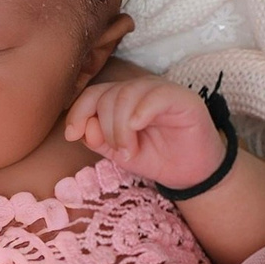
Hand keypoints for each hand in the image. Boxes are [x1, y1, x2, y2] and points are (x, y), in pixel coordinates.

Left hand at [64, 76, 223, 193]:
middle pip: (107, 95)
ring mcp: (160, 91)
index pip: (92, 94)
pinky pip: (154, 96)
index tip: (72, 134)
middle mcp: (139, 90)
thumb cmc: (157, 158)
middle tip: (121, 152)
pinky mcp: (182, 98)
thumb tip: (82, 128)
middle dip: (106, 128)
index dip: (78, 112)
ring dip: (121, 128)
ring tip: (131, 150)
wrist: (192, 173)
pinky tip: (138, 128)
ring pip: (126, 95)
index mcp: (122, 100)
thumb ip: (98, 140)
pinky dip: (140, 113)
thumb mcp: (118, 153)